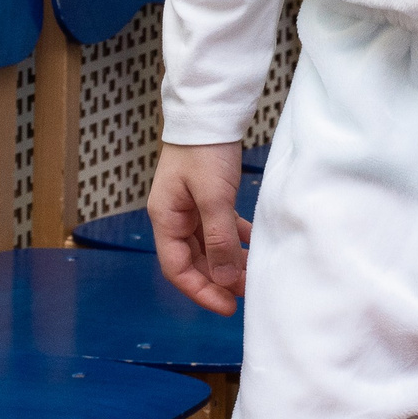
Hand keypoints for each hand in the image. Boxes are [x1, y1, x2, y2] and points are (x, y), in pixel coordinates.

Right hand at [149, 141, 250, 313]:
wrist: (209, 113)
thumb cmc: (205, 150)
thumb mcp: (213, 196)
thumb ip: (218, 238)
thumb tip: (222, 279)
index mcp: (166, 219)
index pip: (178, 268)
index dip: (201, 291)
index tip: (226, 306)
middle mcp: (174, 216)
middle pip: (193, 260)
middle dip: (217, 279)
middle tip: (244, 293)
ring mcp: (190, 206)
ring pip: (207, 245)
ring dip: (227, 261)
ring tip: (250, 275)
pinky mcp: (206, 195)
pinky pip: (218, 227)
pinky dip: (233, 239)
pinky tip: (252, 245)